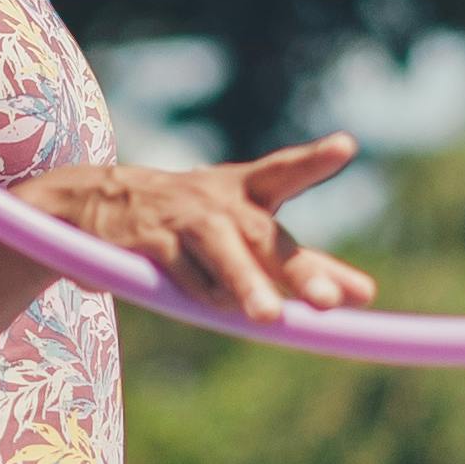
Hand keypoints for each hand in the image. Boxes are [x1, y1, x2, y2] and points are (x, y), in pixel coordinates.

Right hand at [35, 135, 378, 322]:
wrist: (98, 204)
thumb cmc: (193, 223)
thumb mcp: (245, 233)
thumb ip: (301, 263)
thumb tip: (366, 297)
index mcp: (246, 191)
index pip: (285, 172)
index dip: (314, 161)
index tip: (345, 146)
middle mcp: (219, 200)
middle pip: (263, 234)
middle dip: (296, 267)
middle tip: (326, 300)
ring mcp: (184, 218)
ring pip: (222, 255)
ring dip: (245, 285)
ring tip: (268, 316)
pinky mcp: (151, 241)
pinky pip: (184, 277)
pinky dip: (202, 296)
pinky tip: (206, 301)